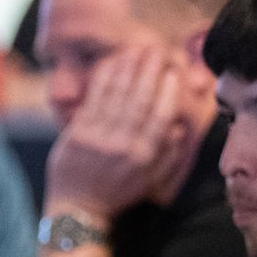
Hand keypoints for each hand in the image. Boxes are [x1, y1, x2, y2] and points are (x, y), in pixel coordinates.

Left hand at [44, 43, 189, 218]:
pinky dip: (104, 78)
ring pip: (117, 95)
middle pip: (140, 100)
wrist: (78, 206)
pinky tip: (112, 63)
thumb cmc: (118, 192)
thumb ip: (167, 157)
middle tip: (156, 51)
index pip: (161, 117)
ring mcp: (99, 137)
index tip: (173, 73)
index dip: (167, 92)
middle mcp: (124, 145)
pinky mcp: (78, 132)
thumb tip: (178, 130)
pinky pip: (94, 98)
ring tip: (136, 50)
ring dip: (127, 68)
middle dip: (149, 72)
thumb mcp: (151, 181)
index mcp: (145, 156)